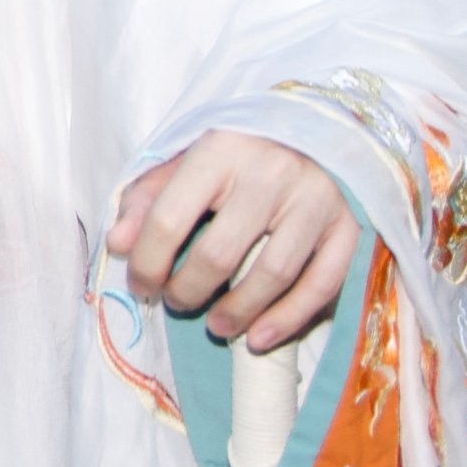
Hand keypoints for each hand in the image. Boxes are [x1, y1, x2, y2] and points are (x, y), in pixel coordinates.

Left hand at [109, 131, 361, 351]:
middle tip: (178, 303)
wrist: (323, 129)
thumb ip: (147, 198)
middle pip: (219, 254)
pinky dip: (288, 319)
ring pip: (271, 274)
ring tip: (216, 326)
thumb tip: (117, 245)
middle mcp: (270, 173)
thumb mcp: (187, 161)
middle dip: (188, 291)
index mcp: (219, 151)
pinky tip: (259, 337)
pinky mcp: (349, 226)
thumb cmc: (241, 153)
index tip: (141, 287)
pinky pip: (321, 285)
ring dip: (236, 312)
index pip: (169, 218)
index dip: (147, 263)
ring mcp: (315, 200)